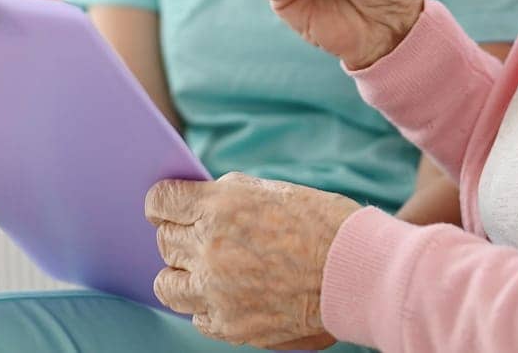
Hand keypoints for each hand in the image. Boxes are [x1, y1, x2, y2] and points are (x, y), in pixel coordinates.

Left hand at [147, 172, 359, 348]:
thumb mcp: (269, 191)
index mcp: (219, 206)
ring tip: (210, 270)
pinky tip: (231, 294)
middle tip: (204, 237)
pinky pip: (196, 316)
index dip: (163, 203)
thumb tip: (196, 203)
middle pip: (164, 242)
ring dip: (184, 274)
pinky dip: (207, 306)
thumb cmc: (322, 224)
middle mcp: (210, 248)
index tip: (168, 208)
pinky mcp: (229, 325)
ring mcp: (216, 291)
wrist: (357, 272)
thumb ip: (225, 196)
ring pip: (167, 284)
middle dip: (180, 236)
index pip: (160, 202)